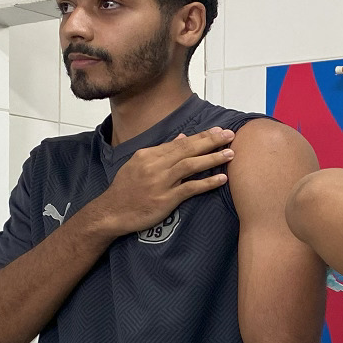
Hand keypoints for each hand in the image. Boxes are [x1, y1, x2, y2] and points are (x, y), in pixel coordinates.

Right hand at [88, 127, 235, 237]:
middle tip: (230, 135)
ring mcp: (160, 182)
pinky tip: (221, 179)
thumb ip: (162, 152)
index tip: (218, 131)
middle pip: (188, 149)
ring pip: (191, 165)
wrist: (111, 212)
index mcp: (148, 154)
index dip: (201, 136)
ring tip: (230, 154)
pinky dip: (207, 182)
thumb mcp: (139, 165)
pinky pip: (190, 188)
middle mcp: (155, 165)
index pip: (180, 142)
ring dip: (212, 158)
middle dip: (211, 141)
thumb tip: (182, 137)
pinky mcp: (165, 199)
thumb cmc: (126, 190)